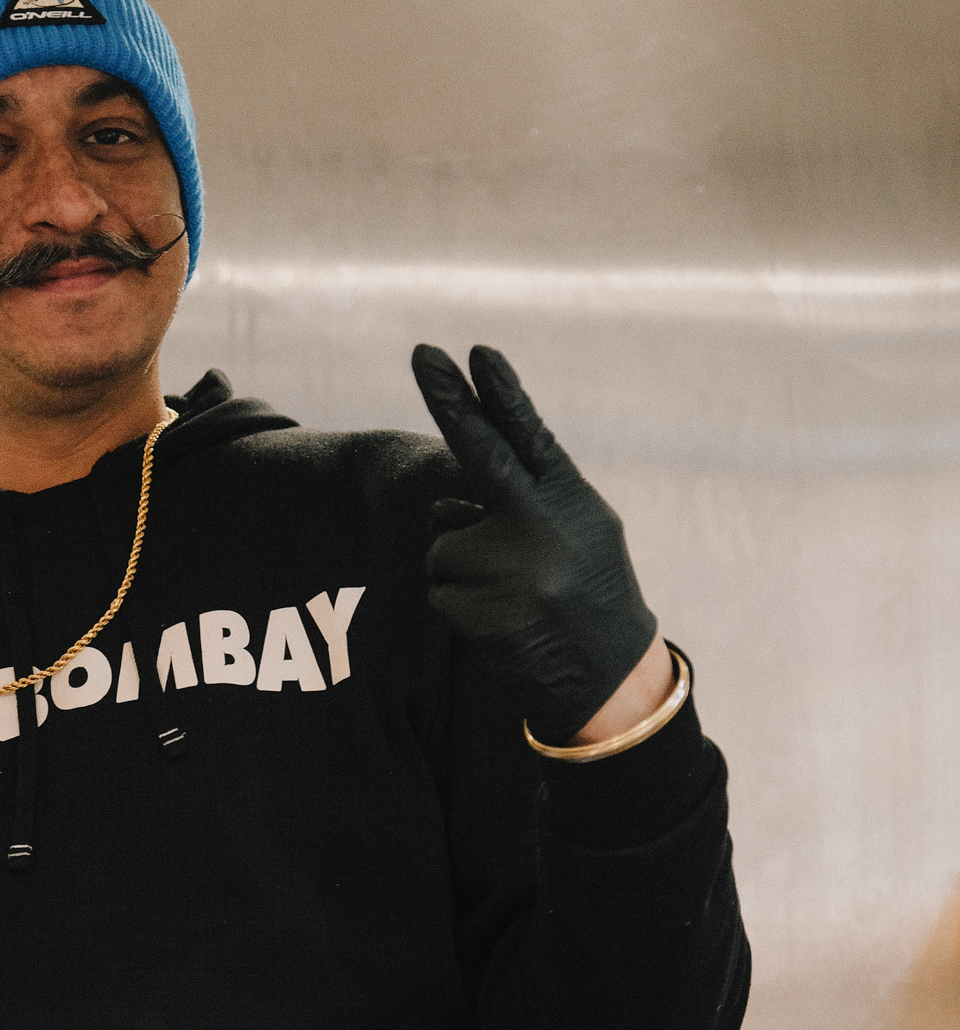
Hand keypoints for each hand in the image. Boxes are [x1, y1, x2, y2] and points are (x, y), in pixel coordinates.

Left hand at [415, 344, 658, 745]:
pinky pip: (438, 588)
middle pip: (481, 453)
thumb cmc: (587, 591)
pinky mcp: (481, 611)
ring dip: (461, 565)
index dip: (501, 392)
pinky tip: (501, 619)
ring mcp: (511, 571)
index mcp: (571, 500)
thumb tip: (439, 506)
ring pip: (442, 542)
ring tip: (512, 592)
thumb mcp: (577, 531)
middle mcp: (543, 529)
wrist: (608, 678)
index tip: (476, 351)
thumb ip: (520, 504)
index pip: (529, 435)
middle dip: (449, 398)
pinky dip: (458, 602)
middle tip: (422, 352)